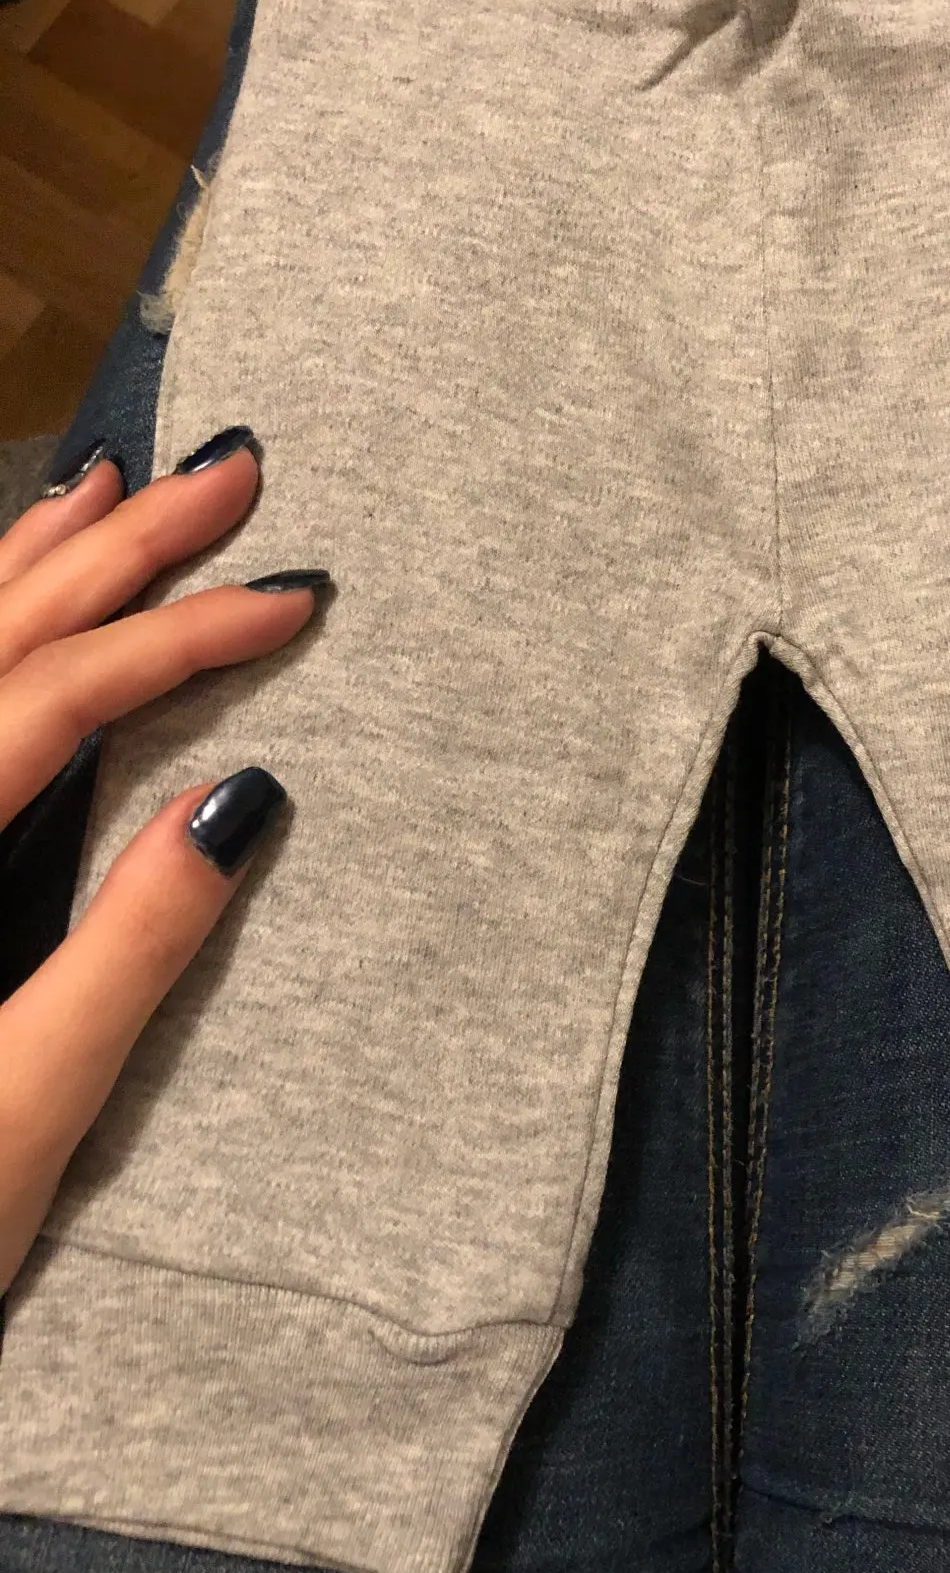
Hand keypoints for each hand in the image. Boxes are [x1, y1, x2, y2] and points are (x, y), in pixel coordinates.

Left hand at [0, 430, 330, 1294]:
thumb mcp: (30, 1104)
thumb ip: (131, 948)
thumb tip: (247, 796)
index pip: (58, 697)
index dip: (184, 635)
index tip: (297, 594)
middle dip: (121, 551)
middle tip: (231, 468)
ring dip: (35, 562)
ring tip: (117, 486)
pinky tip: (11, 600)